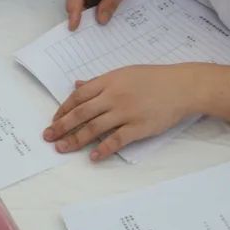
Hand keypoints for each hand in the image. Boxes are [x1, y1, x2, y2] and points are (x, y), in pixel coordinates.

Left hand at [43, 65, 195, 160]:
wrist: (181, 86)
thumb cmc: (153, 78)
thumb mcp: (123, 73)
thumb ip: (99, 81)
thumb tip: (77, 85)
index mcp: (109, 81)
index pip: (79, 97)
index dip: (64, 109)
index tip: (54, 120)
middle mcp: (114, 96)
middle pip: (81, 113)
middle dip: (62, 126)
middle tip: (48, 137)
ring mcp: (126, 112)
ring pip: (94, 128)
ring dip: (76, 139)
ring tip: (63, 148)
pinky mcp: (139, 127)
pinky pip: (117, 140)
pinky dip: (103, 149)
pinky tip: (93, 157)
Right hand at [65, 0, 133, 29]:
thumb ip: (110, 3)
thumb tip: (100, 21)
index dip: (74, 14)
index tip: (74, 28)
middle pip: (71, 1)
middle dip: (77, 16)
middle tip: (87, 33)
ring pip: (73, 2)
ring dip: (80, 13)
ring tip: (90, 25)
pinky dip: (82, 7)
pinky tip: (92, 14)